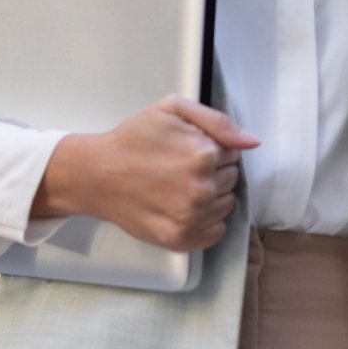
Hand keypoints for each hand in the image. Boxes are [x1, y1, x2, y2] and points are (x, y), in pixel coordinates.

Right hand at [32, 94, 258, 250]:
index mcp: (204, 155)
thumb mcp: (173, 109)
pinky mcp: (180, 239)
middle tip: (180, 167)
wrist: (95, 174)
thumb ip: (218, 121)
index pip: (234, 153)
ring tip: (179, 187)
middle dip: (213, 171)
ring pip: (225, 204)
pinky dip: (206, 221)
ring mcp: (191, 218)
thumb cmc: (133, 138)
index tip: (189, 149)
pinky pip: (215, 232)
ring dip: (211, 196)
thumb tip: (252, 142)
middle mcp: (202, 189)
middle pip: (231, 179)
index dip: (213, 148)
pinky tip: (183, 207)